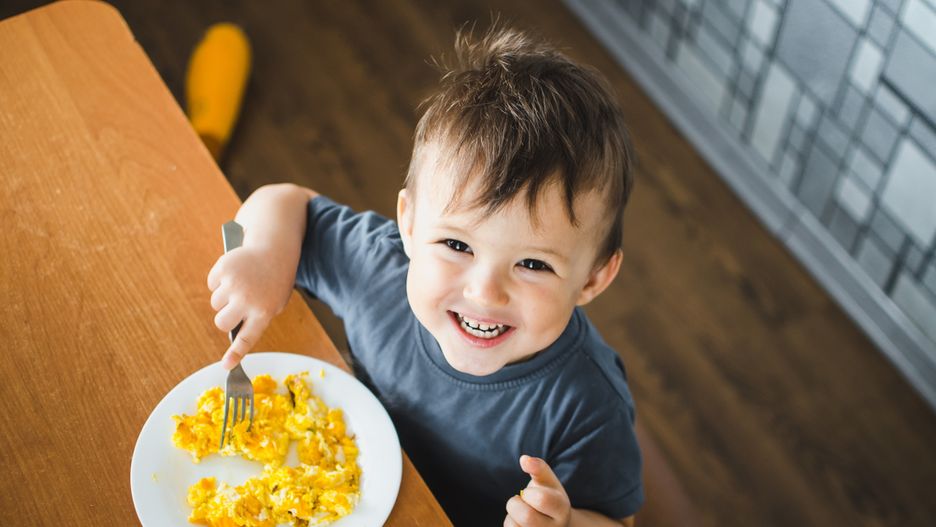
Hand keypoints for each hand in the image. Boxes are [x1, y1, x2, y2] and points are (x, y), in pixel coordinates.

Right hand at [206, 243, 293, 367]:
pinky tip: (235, 273)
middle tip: (234, 309)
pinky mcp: (223, 269)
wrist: (275, 250)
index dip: (236, 354)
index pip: (247, 338)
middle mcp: (248, 300)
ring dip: (224, 298)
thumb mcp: (275, 302)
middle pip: (221, 323)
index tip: (226, 365)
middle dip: (224, 319)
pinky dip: (219, 281)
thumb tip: (233, 332)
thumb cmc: (275, 281)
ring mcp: (234, 284)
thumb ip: (257, 318)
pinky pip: (211, 284)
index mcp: (264, 312)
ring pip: (215, 303)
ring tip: (241, 285)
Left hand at [505, 455, 570, 526]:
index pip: (542, 499)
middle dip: (514, 504)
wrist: (556, 525)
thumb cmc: (548, 497)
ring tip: (520, 514)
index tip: (529, 493)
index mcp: (561, 508)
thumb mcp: (547, 481)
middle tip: (519, 501)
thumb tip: (524, 459)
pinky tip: (518, 525)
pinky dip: (509, 526)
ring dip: (510, 517)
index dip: (528, 493)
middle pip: (527, 517)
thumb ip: (538, 468)